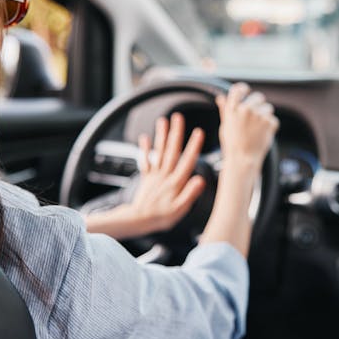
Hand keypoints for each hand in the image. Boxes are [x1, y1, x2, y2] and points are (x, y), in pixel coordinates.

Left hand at [127, 113, 206, 233]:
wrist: (139, 220)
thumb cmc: (162, 217)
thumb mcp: (180, 209)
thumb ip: (190, 194)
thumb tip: (200, 180)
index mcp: (175, 182)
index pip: (187, 161)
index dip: (193, 146)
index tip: (198, 133)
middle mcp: (165, 175)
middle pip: (171, 151)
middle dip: (176, 133)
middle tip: (178, 117)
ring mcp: (155, 175)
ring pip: (159, 152)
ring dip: (161, 135)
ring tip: (163, 120)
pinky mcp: (147, 177)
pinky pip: (146, 160)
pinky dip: (145, 149)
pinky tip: (145, 137)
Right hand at [215, 83, 278, 172]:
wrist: (242, 159)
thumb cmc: (232, 144)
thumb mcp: (225, 126)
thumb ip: (225, 110)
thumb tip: (220, 97)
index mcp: (233, 108)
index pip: (238, 89)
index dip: (244, 89)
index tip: (247, 91)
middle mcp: (246, 109)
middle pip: (258, 97)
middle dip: (258, 105)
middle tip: (255, 117)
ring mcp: (259, 115)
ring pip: (268, 108)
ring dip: (265, 116)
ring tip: (257, 129)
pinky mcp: (269, 122)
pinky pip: (272, 120)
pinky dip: (270, 126)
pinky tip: (262, 134)